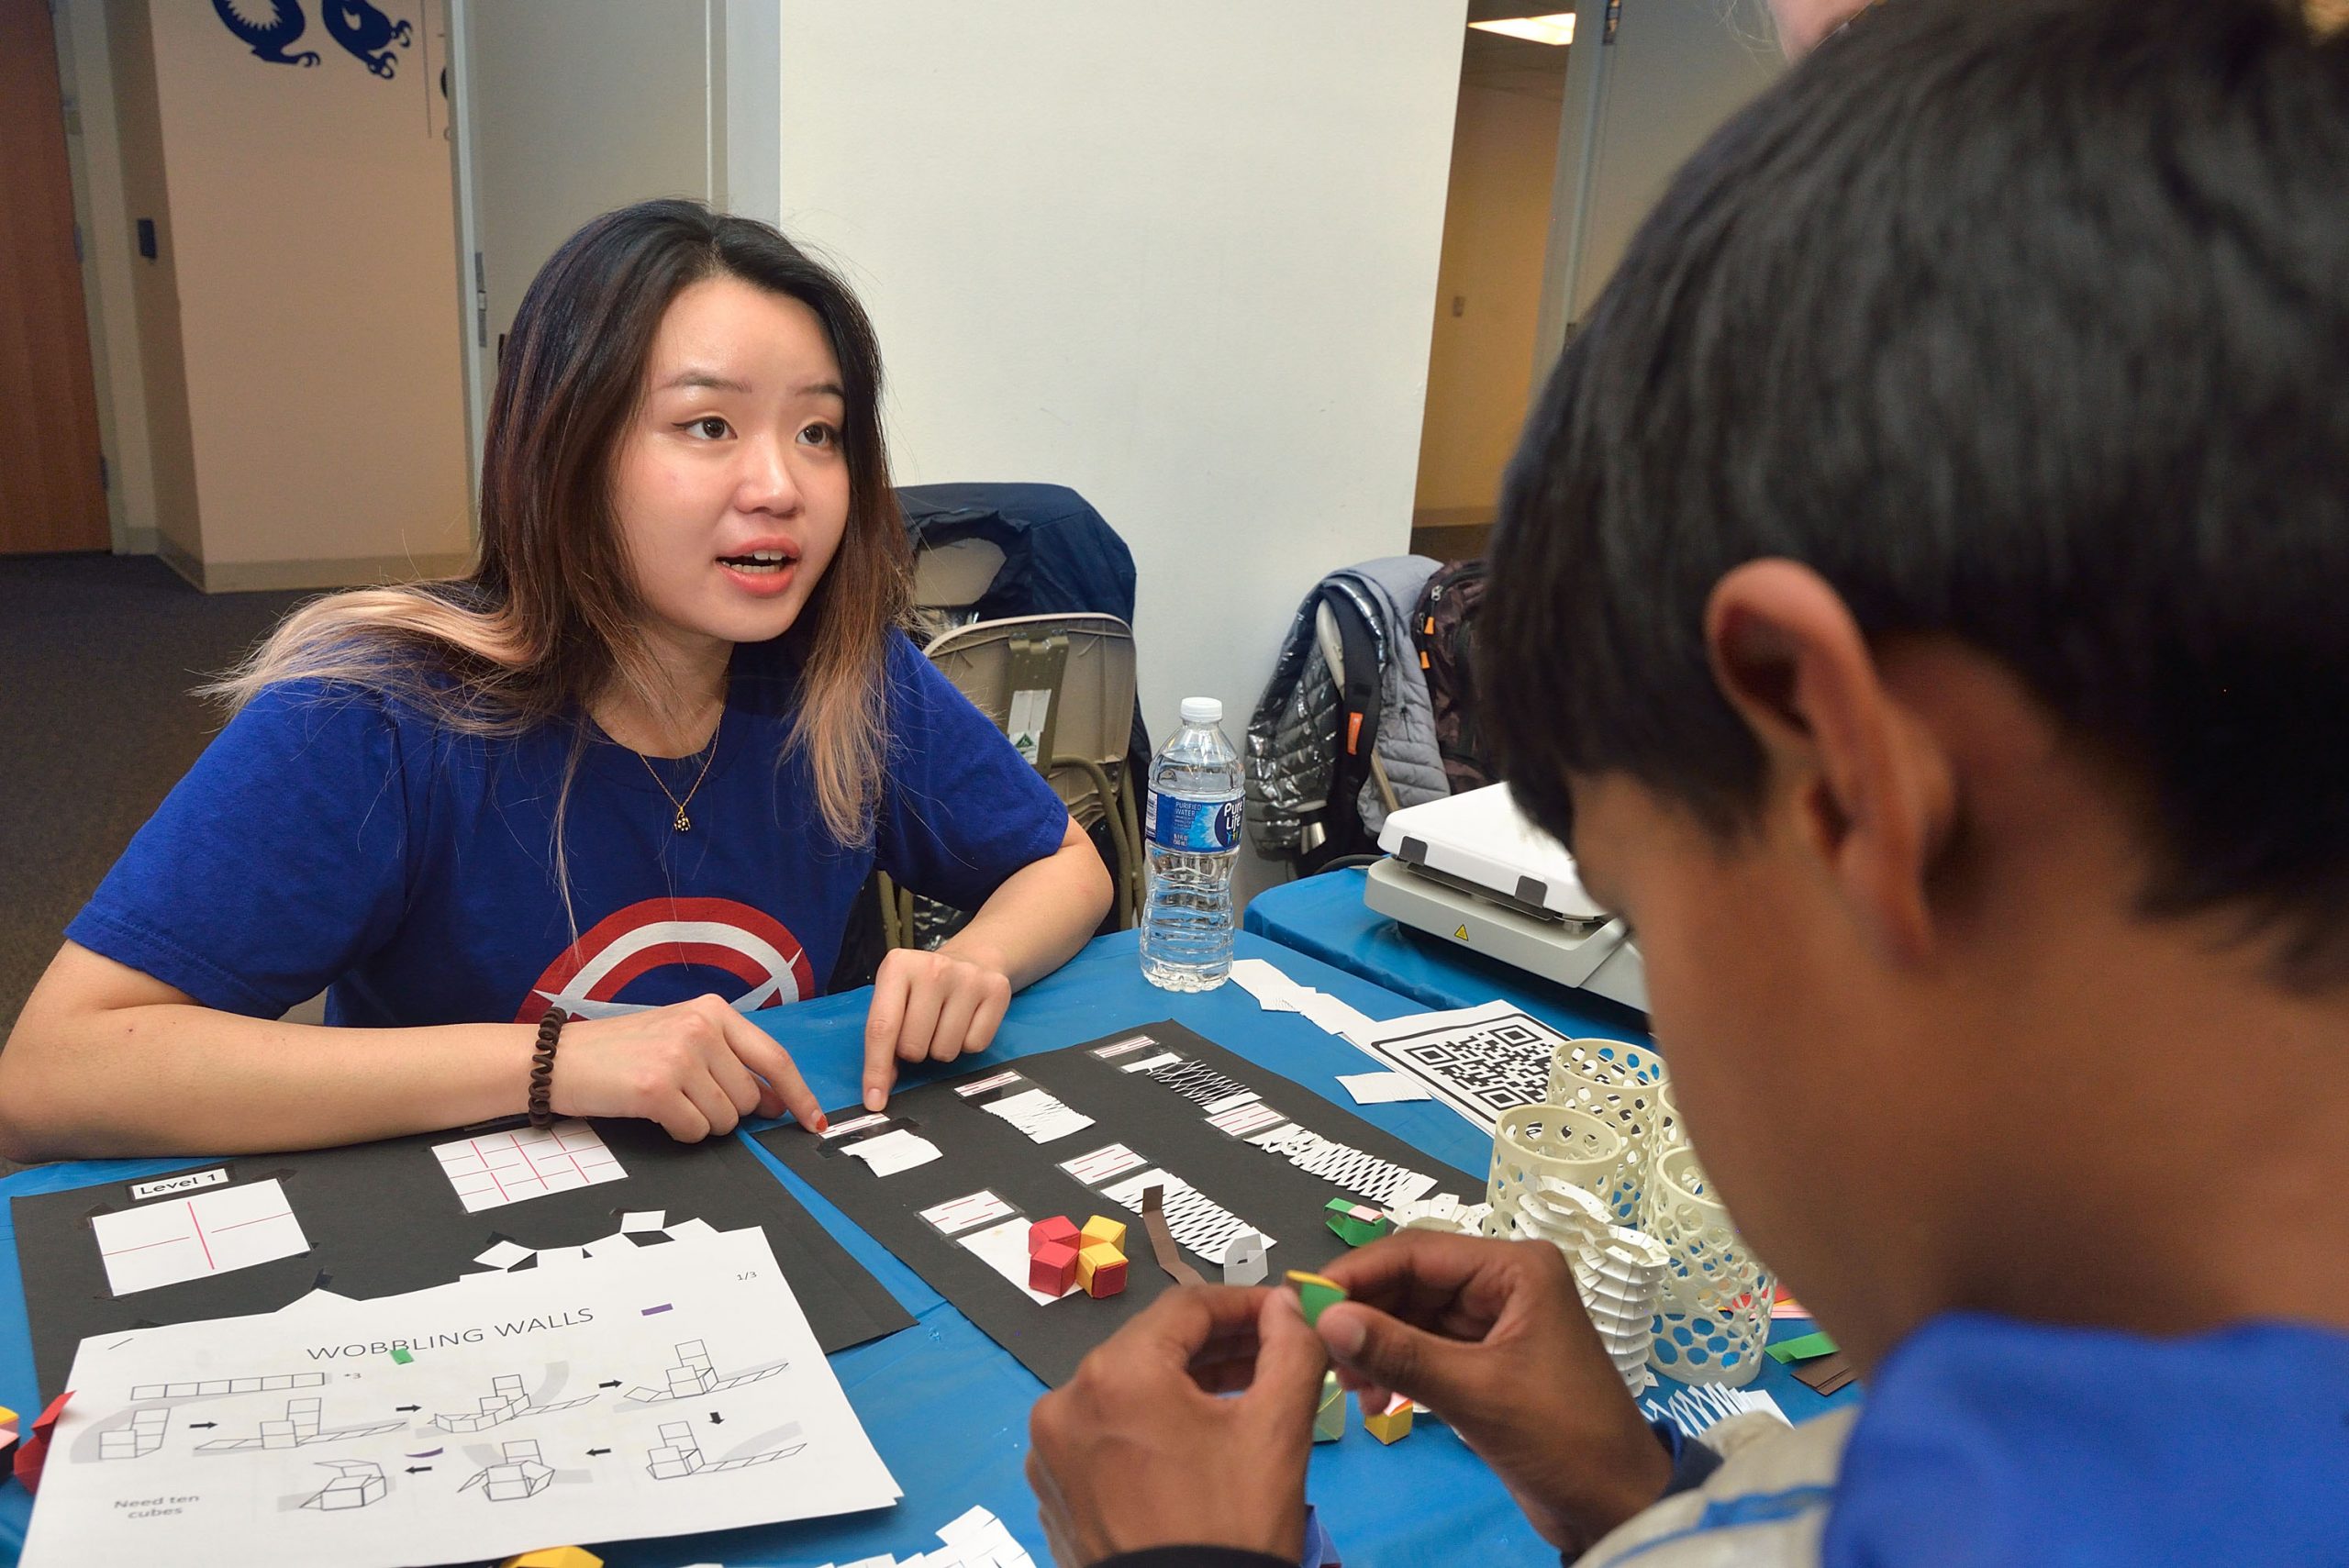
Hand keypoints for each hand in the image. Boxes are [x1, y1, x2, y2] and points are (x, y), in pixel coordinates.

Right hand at [549, 995, 825, 1140]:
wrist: (558, 1060)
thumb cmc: (620, 1053)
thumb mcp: (681, 1037)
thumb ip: (730, 1061)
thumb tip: (775, 1100)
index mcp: (713, 1010)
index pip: (774, 1057)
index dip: (798, 1093)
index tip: (813, 1120)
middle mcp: (702, 1027)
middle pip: (749, 1098)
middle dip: (727, 1112)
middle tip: (688, 1098)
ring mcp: (681, 1056)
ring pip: (725, 1120)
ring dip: (701, 1122)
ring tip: (667, 1100)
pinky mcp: (657, 1088)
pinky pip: (695, 1131)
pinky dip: (679, 1132)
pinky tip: (654, 1113)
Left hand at [860, 943, 1013, 1109]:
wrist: (972, 959)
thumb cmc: (925, 987)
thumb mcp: (895, 998)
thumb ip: (883, 1038)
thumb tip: (880, 1088)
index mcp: (897, 966)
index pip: (882, 1028)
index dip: (876, 1070)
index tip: (875, 1101)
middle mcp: (933, 967)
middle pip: (913, 1046)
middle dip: (913, 1051)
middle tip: (920, 1030)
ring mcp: (967, 977)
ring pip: (945, 1050)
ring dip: (940, 1048)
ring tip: (942, 1023)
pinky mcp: (996, 990)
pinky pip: (974, 1045)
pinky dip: (967, 1043)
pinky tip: (965, 1021)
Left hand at [1028, 1285, 1324, 1566]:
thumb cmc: (1230, 1530)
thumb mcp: (1277, 1432)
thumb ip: (1291, 1350)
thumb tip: (1290, 1308)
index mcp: (1115, 1376)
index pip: (1187, 1308)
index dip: (1244, 1306)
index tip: (1283, 1316)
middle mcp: (1065, 1404)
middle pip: (1152, 1349)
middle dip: (1216, 1348)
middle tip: (1271, 1356)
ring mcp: (1050, 1453)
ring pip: (1126, 1394)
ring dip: (1183, 1388)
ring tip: (1240, 1398)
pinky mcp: (1052, 1493)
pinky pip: (1103, 1439)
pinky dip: (1146, 1431)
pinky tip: (1192, 1446)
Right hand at [1315, 1231, 1670, 1553]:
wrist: (1617, 1507)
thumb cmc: (1563, 1438)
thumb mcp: (1477, 1393)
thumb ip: (1399, 1353)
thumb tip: (1326, 1319)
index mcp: (1515, 1268)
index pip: (1417, 1251)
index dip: (1356, 1273)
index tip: (1304, 1300)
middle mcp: (1503, 1284)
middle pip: (1410, 1281)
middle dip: (1362, 1314)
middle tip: (1315, 1348)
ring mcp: (1493, 1322)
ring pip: (1411, 1316)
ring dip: (1374, 1346)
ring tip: (1345, 1384)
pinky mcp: (1484, 1361)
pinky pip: (1424, 1348)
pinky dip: (1394, 1368)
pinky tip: (1371, 1398)